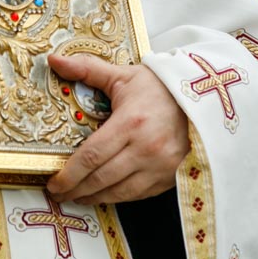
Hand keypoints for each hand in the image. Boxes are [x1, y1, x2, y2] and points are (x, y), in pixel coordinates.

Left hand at [47, 54, 189, 205]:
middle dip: (75, 189)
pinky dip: (117, 198)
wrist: (203, 100)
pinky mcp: (170, 177)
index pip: (91, 155)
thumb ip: (87, 69)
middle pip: (101, 178)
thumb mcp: (124, 75)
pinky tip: (103, 195)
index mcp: (131, 122)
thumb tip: (53, 60)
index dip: (69, 174)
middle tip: (58, 193)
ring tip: (76, 197)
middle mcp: (146, 148)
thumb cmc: (160, 88)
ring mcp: (161, 166)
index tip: (53, 181)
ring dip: (93, 198)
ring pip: (119, 192)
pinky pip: (137, 195)